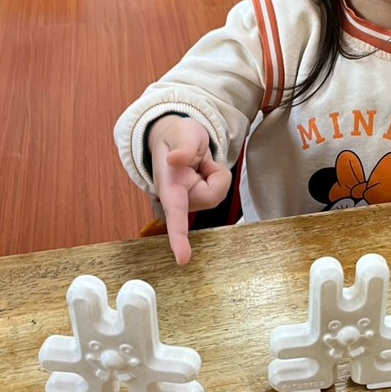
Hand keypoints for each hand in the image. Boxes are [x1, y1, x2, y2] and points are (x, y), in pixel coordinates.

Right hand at [147, 115, 232, 264]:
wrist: (174, 136)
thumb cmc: (176, 136)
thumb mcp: (181, 133)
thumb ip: (182, 146)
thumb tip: (176, 159)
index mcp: (169, 186)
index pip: (175, 213)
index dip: (179, 237)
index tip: (183, 259)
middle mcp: (179, 198)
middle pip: (213, 196)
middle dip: (216, 176)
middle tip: (201, 160)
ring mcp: (191, 200)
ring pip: (219, 192)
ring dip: (216, 174)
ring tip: (200, 163)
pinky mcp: (202, 198)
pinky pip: (221, 188)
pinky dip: (217, 175)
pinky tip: (204, 169)